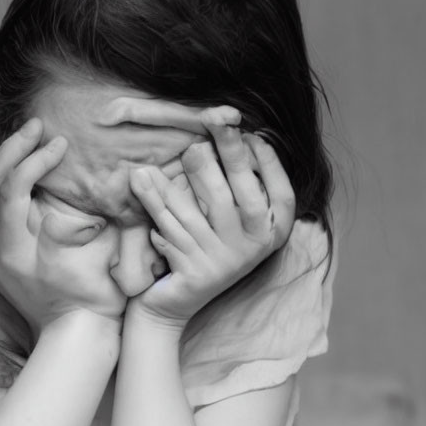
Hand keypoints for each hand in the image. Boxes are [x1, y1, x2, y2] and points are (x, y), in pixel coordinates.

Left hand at [0, 118, 126, 333]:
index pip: (15, 187)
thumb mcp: (97, 255)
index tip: (60, 143)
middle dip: (12, 149)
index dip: (37, 158)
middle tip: (35, 127)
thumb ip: (82, 219)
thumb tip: (88, 182)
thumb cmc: (95, 294)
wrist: (74, 333)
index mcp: (19, 249)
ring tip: (20, 141)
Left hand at [128, 120, 294, 327]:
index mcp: (270, 235)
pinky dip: (154, 200)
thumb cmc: (205, 246)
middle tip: (217, 122)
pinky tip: (142, 178)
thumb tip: (239, 134)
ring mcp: (222, 262)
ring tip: (185, 148)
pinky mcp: (192, 271)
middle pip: (245, 197)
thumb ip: (241, 186)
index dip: (270, 164)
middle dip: (232, 155)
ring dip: (192, 173)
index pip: (283, 196)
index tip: (253, 134)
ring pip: (204, 209)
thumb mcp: (232, 221)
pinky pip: (170, 226)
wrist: (172, 304)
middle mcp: (251, 250)